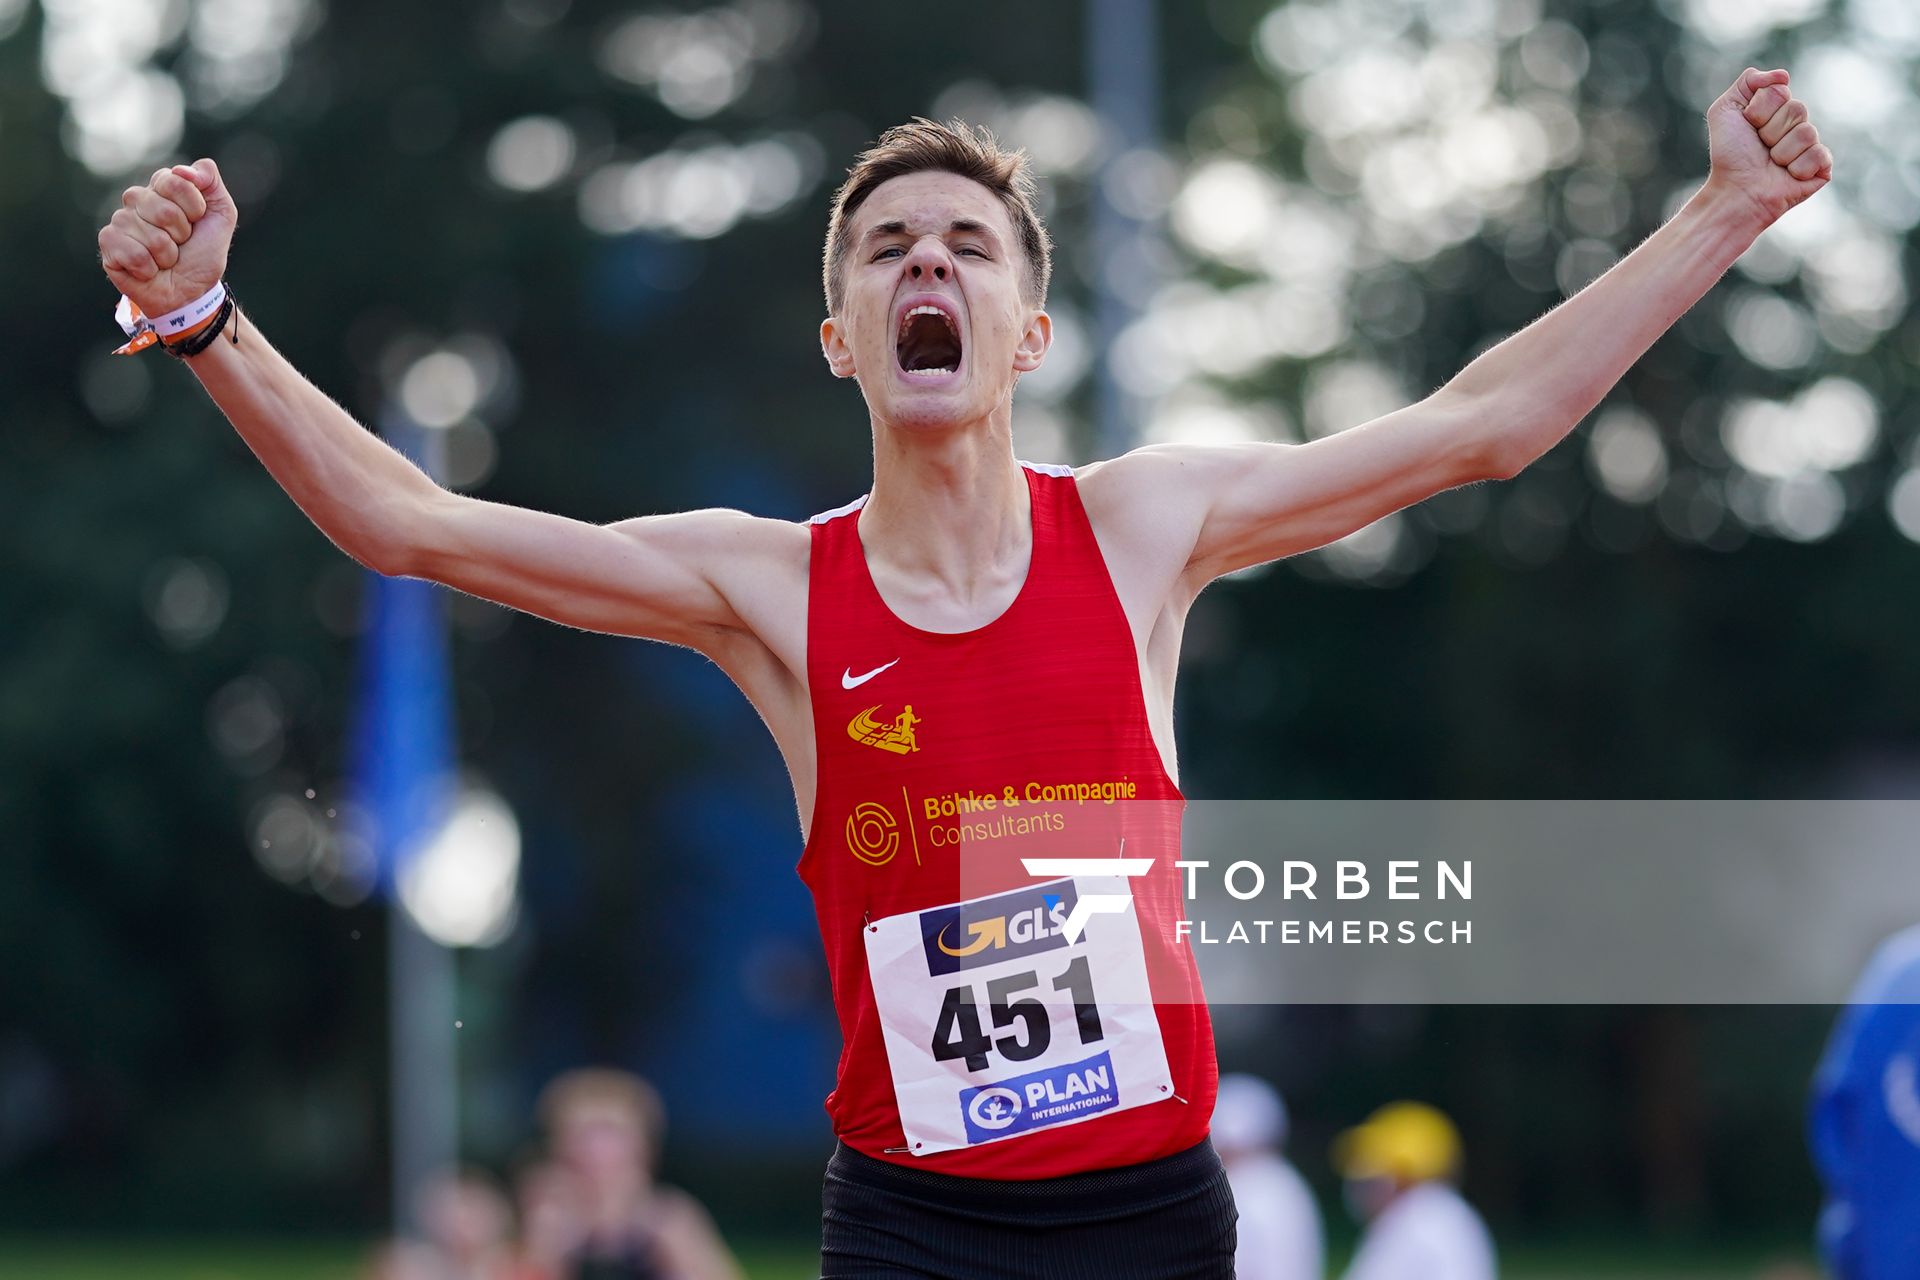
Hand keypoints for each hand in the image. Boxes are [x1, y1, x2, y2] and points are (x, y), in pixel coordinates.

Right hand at [97, 158, 237, 317]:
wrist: (191, 291)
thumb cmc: (203, 254)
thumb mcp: (221, 216)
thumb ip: (211, 183)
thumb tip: (185, 170)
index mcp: (161, 187)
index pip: (175, 181)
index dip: (194, 208)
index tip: (197, 222)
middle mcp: (137, 199)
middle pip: (163, 209)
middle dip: (181, 234)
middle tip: (180, 244)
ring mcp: (120, 220)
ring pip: (151, 235)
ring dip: (167, 255)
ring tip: (165, 259)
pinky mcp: (108, 243)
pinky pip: (130, 252)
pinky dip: (148, 267)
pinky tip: (148, 270)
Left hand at [1703, 68, 1832, 231]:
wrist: (1735, 191)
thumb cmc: (1729, 154)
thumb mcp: (1725, 110)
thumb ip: (1748, 82)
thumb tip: (1782, 75)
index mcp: (1778, 108)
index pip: (1780, 91)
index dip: (1758, 111)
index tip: (1747, 126)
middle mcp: (1797, 124)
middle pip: (1797, 109)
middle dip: (1770, 131)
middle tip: (1759, 147)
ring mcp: (1811, 145)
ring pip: (1807, 132)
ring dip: (1781, 151)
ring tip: (1771, 163)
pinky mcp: (1822, 167)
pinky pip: (1819, 154)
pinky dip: (1797, 167)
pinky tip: (1787, 175)